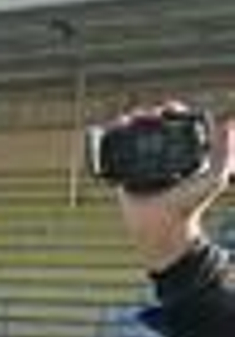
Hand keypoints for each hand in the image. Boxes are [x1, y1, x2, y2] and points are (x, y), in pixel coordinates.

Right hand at [117, 113, 233, 272]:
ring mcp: (144, 165)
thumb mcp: (215, 177)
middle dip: (147, 116)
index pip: (177, 125)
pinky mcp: (126, 175)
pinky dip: (114, 140)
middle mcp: (164, 157)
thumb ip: (225, 153)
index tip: (167, 109)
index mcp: (184, 153)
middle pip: (154, 127)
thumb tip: (228, 123)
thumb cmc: (190, 205)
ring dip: (129, 125)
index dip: (172, 112)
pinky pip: (118, 154)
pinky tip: (113, 131)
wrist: (162, 226)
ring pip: (135, 137)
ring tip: (127, 120)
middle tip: (144, 115)